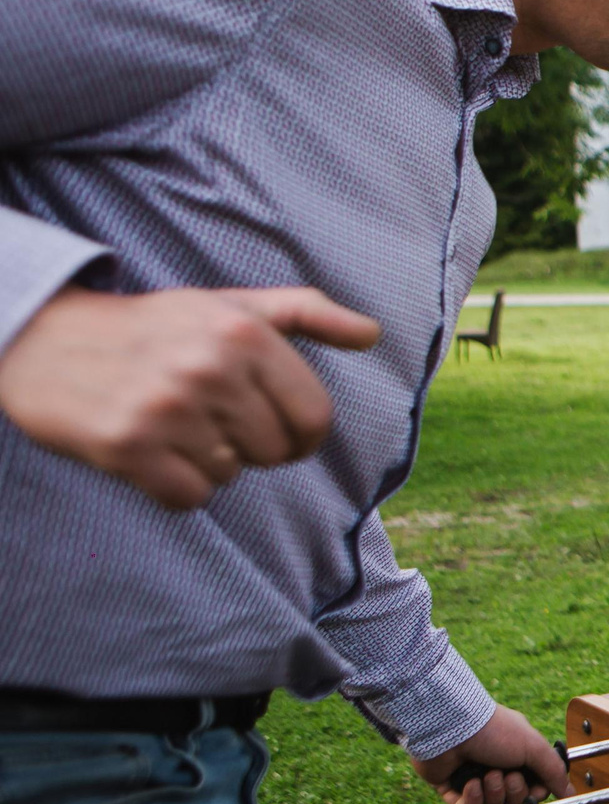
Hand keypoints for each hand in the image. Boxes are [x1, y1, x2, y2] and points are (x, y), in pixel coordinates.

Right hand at [0, 285, 380, 509]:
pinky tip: (150, 452)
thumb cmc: (153, 326)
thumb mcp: (230, 305)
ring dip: (206, 462)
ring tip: (171, 425)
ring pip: (230, 475)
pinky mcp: (127, 446)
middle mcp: (211, 368)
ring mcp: (168, 408)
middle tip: (208, 420)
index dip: (303, 438)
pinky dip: (175, 487)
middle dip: (250, 447)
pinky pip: (189, 497)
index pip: (315, 419)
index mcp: (245, 333)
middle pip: (276, 453)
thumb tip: (372, 334)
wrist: (42, 337)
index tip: (280, 435)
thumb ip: (306, 314)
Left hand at [414, 703, 572, 803]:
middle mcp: (497, 768)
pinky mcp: (452, 788)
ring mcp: (473, 778)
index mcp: (517, 757)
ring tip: (486, 775)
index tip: (533, 787)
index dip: (533, 793)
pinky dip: (471, 799)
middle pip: (513, 799)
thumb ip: (553, 770)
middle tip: (506, 775)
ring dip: (492, 793)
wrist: (454, 728)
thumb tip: (569, 791)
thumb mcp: (533, 747)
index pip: (533, 788)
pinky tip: (471, 783)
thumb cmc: (495, 731)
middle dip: (511, 791)